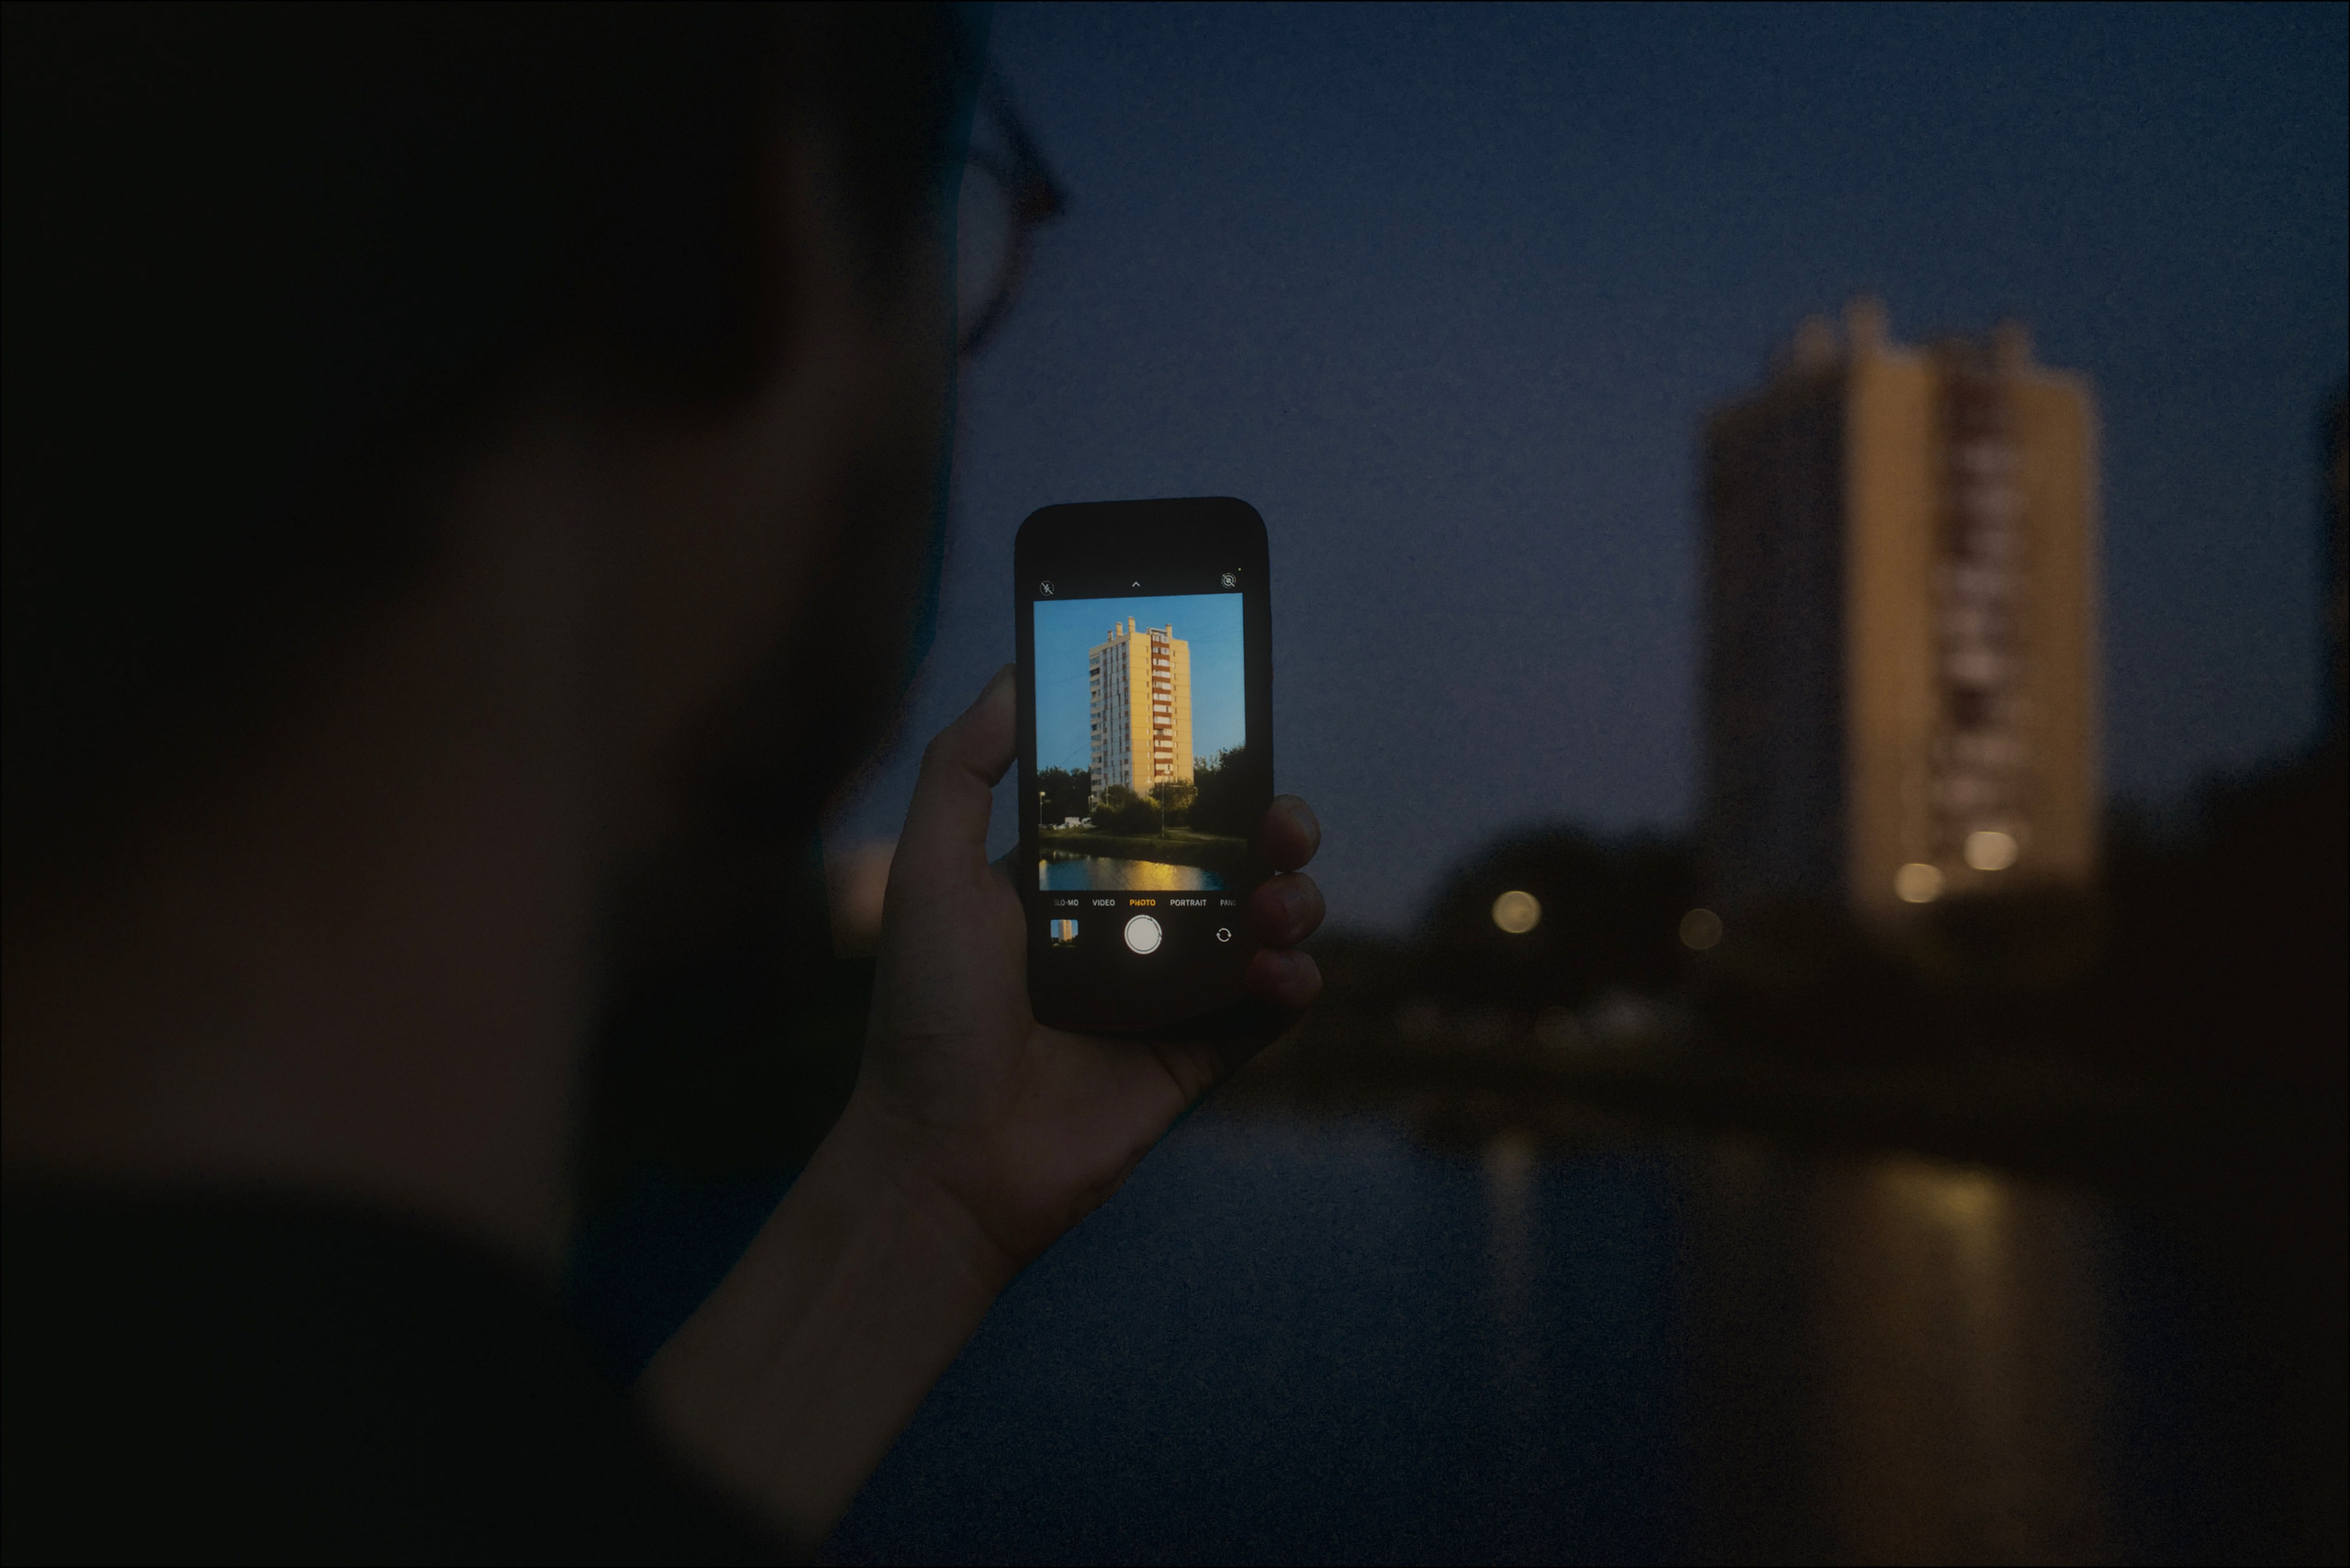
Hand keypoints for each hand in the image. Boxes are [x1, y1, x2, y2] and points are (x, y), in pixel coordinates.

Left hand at [643, 667, 1321, 1539]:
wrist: (945, 1157)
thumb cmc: (926, 1011)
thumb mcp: (927, 868)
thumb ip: (963, 766)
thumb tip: (1016, 671)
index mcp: (1067, 872)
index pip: (1154, 800)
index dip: (1203, 767)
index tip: (1235, 733)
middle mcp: (1124, 922)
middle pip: (1229, 853)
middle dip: (1273, 828)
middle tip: (1282, 827)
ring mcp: (1167, 990)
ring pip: (1263, 922)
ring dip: (1293, 900)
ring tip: (1280, 908)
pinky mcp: (1197, 1055)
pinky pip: (1269, 1008)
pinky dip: (1294, 982)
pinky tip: (1283, 972)